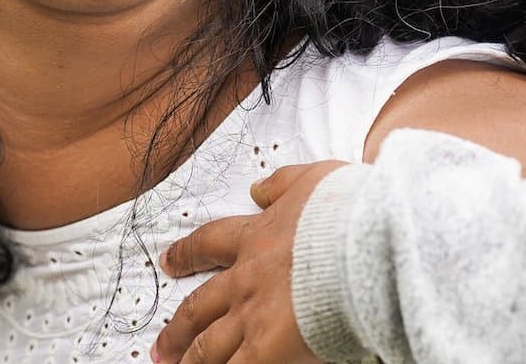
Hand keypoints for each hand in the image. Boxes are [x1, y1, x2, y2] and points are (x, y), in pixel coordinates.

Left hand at [150, 161, 345, 363]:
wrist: (363, 243)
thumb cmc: (346, 213)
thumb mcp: (312, 180)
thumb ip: (281, 184)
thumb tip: (259, 188)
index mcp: (255, 239)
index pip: (208, 245)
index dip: (185, 255)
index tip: (168, 262)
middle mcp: (246, 281)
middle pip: (199, 307)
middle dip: (178, 328)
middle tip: (161, 344)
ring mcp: (253, 317)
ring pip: (209, 345)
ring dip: (191, 359)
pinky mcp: (268, 348)